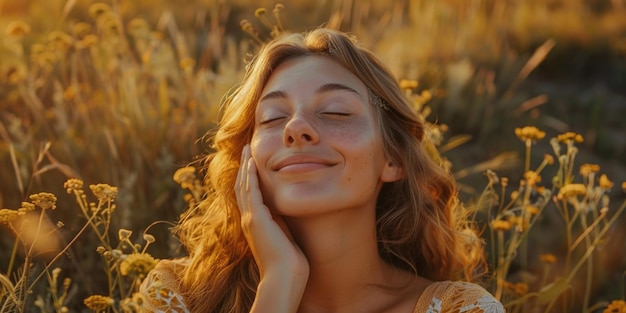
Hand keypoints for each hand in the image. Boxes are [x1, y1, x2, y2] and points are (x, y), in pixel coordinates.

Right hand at [235, 145, 308, 311]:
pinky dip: (250, 177)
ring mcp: (250, 219)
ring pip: (243, 186)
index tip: (251, 160)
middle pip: (242, 186)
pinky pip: (250, 193)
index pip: (248, 194)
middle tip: (245, 148)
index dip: (248, 176)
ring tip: (247, 149)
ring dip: (245, 166)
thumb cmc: (289, 261)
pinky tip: (251, 164)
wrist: (284, 276)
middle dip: (244, 166)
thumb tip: (287, 209)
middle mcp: (248, 219)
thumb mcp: (284, 234)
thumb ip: (282, 221)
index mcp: (255, 223)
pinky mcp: (256, 220)